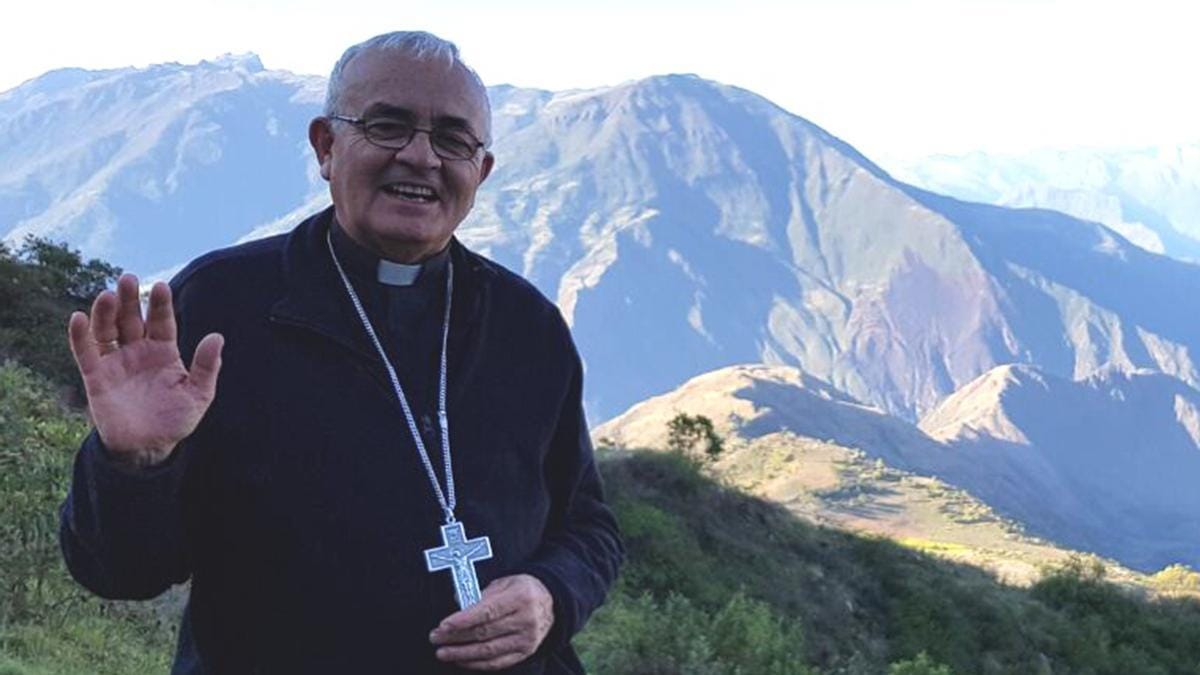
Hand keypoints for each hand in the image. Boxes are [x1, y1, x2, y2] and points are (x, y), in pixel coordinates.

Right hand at [67, 273, 222, 466]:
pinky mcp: (96, 377)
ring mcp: (116, 362)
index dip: (160, 305)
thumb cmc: (175, 419)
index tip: (161, 287)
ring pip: (107, 330)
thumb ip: (207, 367)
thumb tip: (217, 337)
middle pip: (131, 319)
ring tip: (108, 295)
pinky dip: (80, 336)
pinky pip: (86, 353)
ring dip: (105, 312)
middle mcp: (138, 351)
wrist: (148, 448)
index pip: (161, 322)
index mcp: (163, 352)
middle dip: (130, 300)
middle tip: (128, 279)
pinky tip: (79, 317)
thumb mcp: (198, 394)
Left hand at [429, 574, 554, 669]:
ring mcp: (527, 639)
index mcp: (520, 597)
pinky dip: (476, 663)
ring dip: (462, 653)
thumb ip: (482, 593)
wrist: (552, 602)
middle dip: (456, 637)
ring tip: (442, 652)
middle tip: (435, 637)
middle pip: (485, 632)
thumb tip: (457, 601)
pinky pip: (497, 662)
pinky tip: (461, 659)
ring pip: (488, 651)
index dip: (463, 620)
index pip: (487, 612)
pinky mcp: (525, 652)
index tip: (443, 625)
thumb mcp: (505, 582)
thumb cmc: (522, 589)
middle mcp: (526, 619)